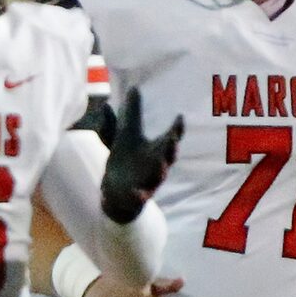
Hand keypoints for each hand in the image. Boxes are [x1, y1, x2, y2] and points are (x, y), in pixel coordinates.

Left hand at [100, 84, 182, 222]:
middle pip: (169, 156)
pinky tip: (137, 193)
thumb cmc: (124, 161)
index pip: (170, 138)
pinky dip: (140, 196)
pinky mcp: (137, 196)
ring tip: (161, 164)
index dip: (177, 129)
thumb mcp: (119, 139)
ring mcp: (149, 182)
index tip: (180, 117)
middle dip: (172, 148)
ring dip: (161, 170)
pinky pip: (141, 197)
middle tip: (173, 139)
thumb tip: (116, 99)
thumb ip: (119, 120)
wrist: (116, 194)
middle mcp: (157, 165)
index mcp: (155, 149)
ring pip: (159, 176)